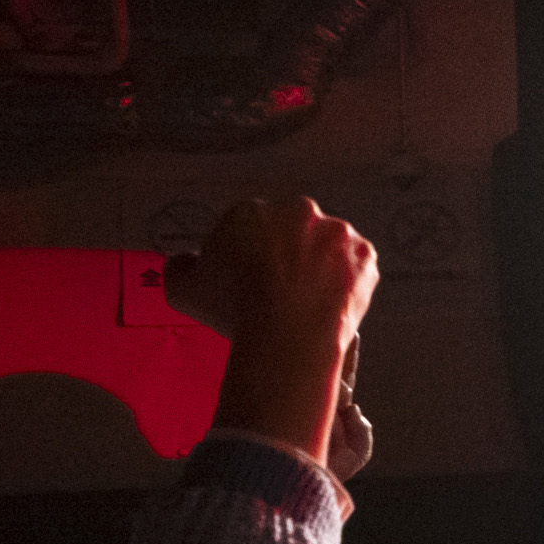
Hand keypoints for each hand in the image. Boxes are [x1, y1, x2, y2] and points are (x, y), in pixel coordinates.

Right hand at [164, 199, 377, 467]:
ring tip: (309, 299)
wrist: (287, 334)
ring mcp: (335, 231)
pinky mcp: (364, 254)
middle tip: (283, 289)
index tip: (253, 278)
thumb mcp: (184, 290)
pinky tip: (332, 301)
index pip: (251, 227)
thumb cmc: (235, 311)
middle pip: (292, 230)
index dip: (251, 254)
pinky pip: (356, 264)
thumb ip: (179, 267)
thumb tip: (184, 261)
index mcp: (251, 210)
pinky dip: (348, 280)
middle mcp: (296, 210)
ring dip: (320, 264)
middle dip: (289, 253)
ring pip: (327, 245)